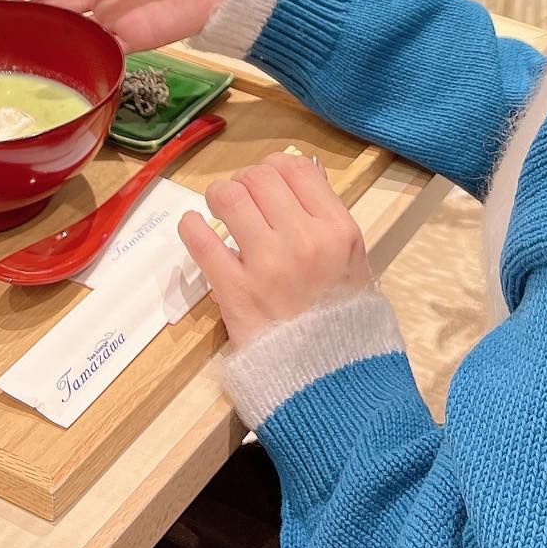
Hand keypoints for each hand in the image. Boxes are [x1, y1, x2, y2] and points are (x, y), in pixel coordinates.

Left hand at [179, 151, 372, 348]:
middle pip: (261, 177)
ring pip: (231, 197)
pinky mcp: (236, 291)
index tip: (265, 181)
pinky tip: (193, 226)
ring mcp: (268, 264)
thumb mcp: (354, 264)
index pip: (296, 168)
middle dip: (245, 181)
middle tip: (239, 198)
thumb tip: (300, 180)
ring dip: (218, 196)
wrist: (332, 381)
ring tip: (218, 209)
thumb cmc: (344, 322)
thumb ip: (328, 222)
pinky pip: (202, 241)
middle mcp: (305, 239)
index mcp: (338, 229)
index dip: (274, 166)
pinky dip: (191, 227)